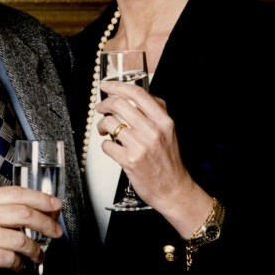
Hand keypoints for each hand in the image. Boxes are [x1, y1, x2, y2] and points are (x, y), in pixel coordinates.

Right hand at [0, 187, 62, 274]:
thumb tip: (33, 214)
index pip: (17, 193)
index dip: (41, 199)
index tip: (56, 206)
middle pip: (24, 213)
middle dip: (46, 223)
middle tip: (56, 232)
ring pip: (21, 238)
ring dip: (35, 250)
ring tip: (38, 256)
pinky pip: (11, 259)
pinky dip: (19, 265)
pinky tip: (18, 268)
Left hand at [97, 81, 210, 234]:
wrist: (173, 189)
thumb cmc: (169, 162)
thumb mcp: (169, 131)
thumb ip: (155, 113)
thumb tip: (134, 97)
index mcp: (163, 121)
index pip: (137, 94)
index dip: (117, 86)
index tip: (106, 85)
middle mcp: (153, 131)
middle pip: (120, 104)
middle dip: (104, 104)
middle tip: (100, 108)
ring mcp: (140, 146)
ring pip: (110, 123)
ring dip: (102, 125)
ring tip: (105, 130)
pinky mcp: (129, 161)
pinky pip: (107, 145)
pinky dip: (105, 145)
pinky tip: (111, 147)